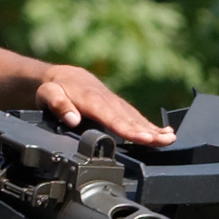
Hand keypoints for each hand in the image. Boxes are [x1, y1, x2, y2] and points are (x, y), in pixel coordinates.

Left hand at [31, 64, 169, 145]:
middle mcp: (108, 102)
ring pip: (137, 119)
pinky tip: (166, 133)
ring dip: (155, 130)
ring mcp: (116, 104)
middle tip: (165, 141)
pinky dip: (152, 126)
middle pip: (130, 120)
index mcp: (92, 101)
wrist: (65, 77)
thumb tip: (73, 119)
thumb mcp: (48, 94)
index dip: (129, 129)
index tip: (144, 137)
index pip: (113, 118)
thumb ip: (59, 105)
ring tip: (170, 139)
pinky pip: (137, 117)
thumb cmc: (56, 88)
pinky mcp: (120, 107)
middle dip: (149, 131)